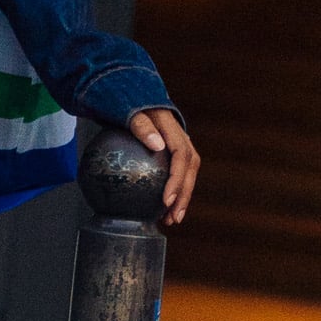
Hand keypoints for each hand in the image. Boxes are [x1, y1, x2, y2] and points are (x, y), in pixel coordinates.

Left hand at [128, 108, 198, 225]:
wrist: (137, 100)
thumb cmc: (130, 106)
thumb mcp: (132, 112)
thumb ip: (141, 126)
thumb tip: (156, 145)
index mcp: (173, 131)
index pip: (181, 158)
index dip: (176, 180)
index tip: (166, 200)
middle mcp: (183, 140)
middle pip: (189, 170)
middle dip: (184, 196)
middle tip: (174, 218)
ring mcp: (181, 147)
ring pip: (188, 175)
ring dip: (182, 198)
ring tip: (172, 220)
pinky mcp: (175, 155)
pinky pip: (178, 175)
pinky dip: (175, 192)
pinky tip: (163, 211)